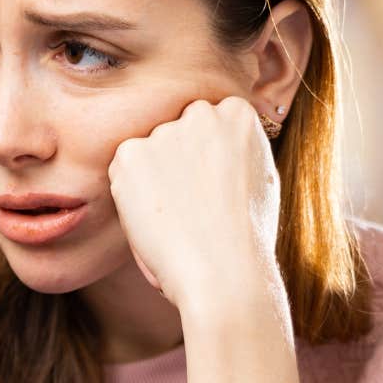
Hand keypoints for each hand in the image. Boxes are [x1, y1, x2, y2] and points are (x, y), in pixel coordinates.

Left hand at [106, 98, 283, 314]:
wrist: (222, 269)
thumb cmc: (244, 236)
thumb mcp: (259, 178)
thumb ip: (234, 150)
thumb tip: (216, 146)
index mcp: (238, 113)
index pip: (207, 122)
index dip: (204, 159)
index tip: (209, 186)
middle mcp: (202, 113)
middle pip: (175, 131)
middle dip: (176, 160)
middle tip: (188, 204)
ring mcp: (165, 131)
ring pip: (148, 152)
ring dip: (152, 177)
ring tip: (175, 217)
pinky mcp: (131, 153)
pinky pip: (123, 168)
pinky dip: (130, 192)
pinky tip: (155, 217)